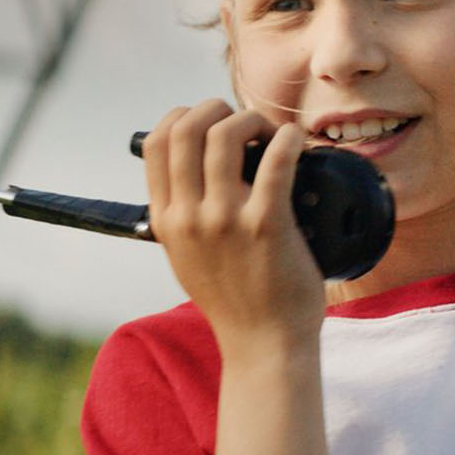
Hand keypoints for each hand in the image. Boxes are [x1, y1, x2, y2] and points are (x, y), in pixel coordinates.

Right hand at [143, 100, 323, 351]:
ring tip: (271, 132)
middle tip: (244, 121)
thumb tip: (193, 170)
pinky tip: (296, 141)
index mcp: (167, 220)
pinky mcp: (267, 226)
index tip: (209, 122)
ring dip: (253, 120)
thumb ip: (183, 215)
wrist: (264, 345)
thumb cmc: (234, 299)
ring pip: (226, 136)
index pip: (157, 143)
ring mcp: (226, 221)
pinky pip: (275, 162)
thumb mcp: (186, 256)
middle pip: (187, 128)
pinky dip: (288, 140)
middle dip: (216, 108)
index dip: (183, 116)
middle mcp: (190, 217)